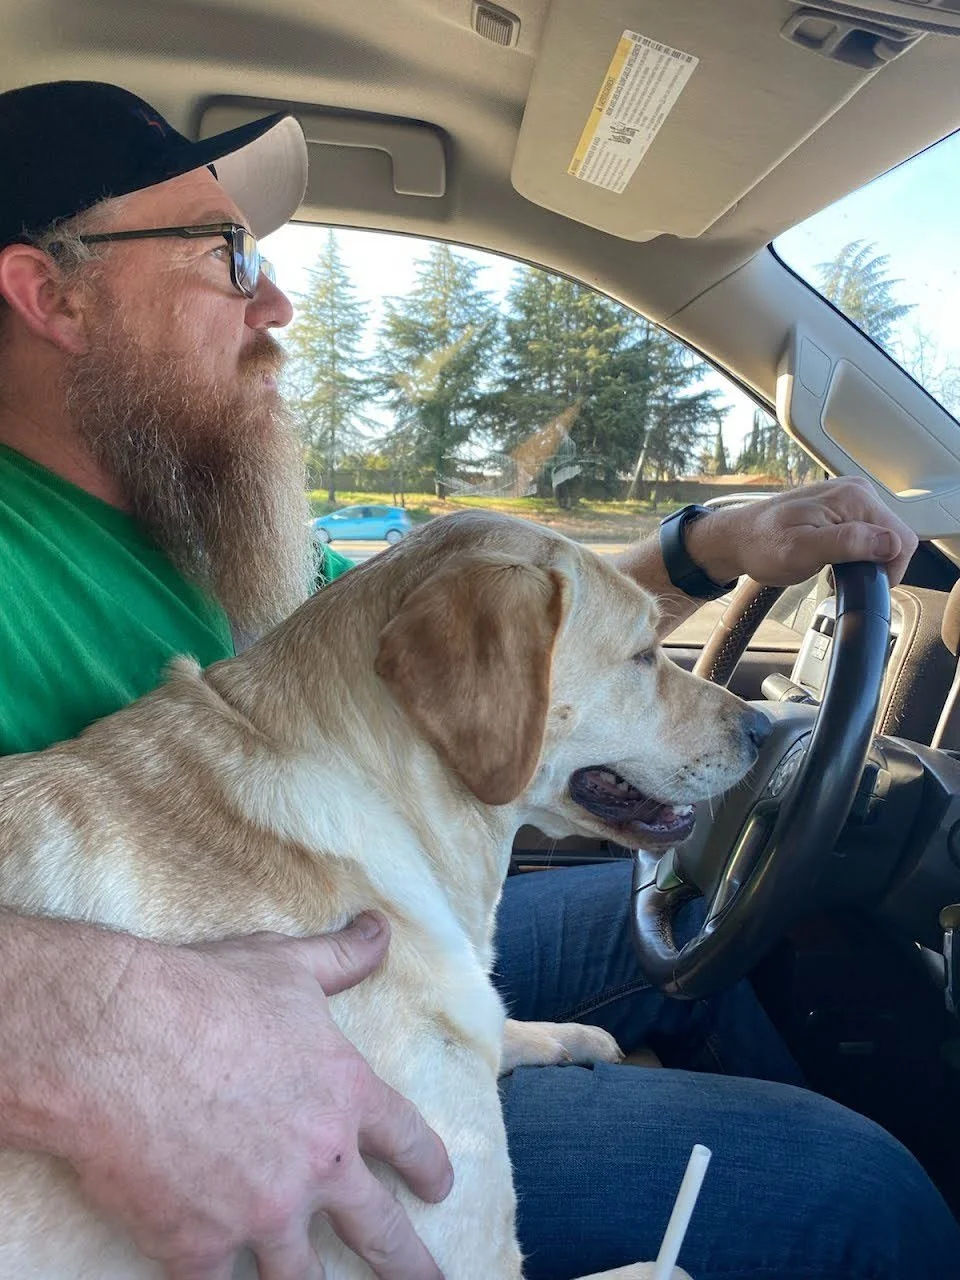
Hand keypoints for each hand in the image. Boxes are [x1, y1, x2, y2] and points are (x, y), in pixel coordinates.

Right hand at [62, 916, 451, 1279]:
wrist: (115, 1039)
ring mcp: (260, 1211)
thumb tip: (380, 928)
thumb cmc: (203, 994)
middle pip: (379, 1230)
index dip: (428, 1167)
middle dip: (409, 1264)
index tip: (438, 1188)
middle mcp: (317, 1163)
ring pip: (302, 1277)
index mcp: (345, 1096)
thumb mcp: (286, 966)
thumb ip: (340, 957)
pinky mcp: (197, 1245)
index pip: (408, 1140)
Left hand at [686, 477, 917, 587]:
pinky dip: (856, 553)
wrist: (737, 538)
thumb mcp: (801, 551)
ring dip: (865, 560)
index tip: (863, 584)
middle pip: (895, 538)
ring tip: (834, 569)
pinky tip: (834, 561)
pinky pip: (867, 534)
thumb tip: (889, 543)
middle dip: (875, 564)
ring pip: (881, 538)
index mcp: (854, 498)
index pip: (902, 539)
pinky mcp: (842, 508)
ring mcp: (850, 497)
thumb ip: (847, 543)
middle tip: (841, 578)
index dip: (889, 569)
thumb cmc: (761, 545)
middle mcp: (857, 491)